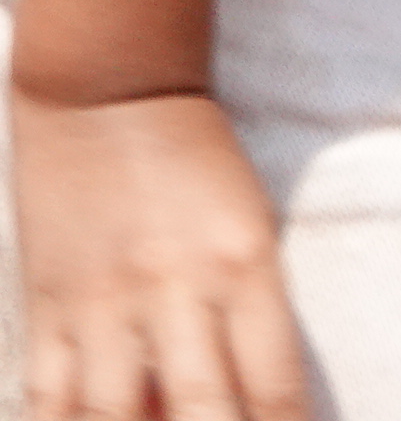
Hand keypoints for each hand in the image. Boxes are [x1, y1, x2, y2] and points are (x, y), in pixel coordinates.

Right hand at [15, 88, 305, 420]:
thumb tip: (251, 412)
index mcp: (245, 266)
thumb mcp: (248, 228)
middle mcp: (177, 290)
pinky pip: (47, 399)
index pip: (273, 387)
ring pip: (112, 419)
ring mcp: (104, 304)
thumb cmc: (199, 165)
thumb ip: (244, 321)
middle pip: (200, 413)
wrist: (108, 92)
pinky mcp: (47, 309)